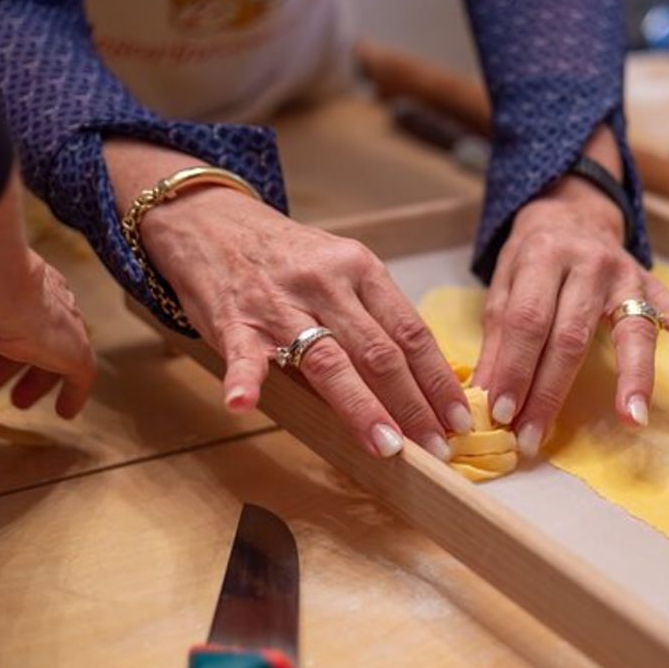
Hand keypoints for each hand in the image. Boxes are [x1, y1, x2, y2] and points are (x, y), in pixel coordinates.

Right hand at [135, 186, 471, 459]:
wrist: (210, 220)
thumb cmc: (285, 256)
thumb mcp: (340, 270)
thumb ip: (372, 316)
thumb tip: (417, 381)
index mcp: (361, 270)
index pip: (411, 332)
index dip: (438, 380)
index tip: (458, 418)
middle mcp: (327, 284)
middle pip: (380, 352)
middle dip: (413, 405)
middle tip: (437, 447)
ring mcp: (279, 303)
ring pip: (329, 360)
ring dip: (360, 407)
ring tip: (386, 446)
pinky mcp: (233, 319)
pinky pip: (242, 354)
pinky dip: (244, 380)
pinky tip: (244, 405)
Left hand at [474, 176, 668, 458]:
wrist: (570, 210)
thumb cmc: (533, 257)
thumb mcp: (504, 283)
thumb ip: (499, 335)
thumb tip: (487, 394)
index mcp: (545, 256)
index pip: (528, 322)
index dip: (514, 369)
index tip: (502, 413)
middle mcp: (591, 264)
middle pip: (572, 336)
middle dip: (550, 392)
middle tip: (533, 437)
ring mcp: (629, 276)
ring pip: (632, 333)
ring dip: (633, 380)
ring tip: (634, 419)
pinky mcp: (655, 287)